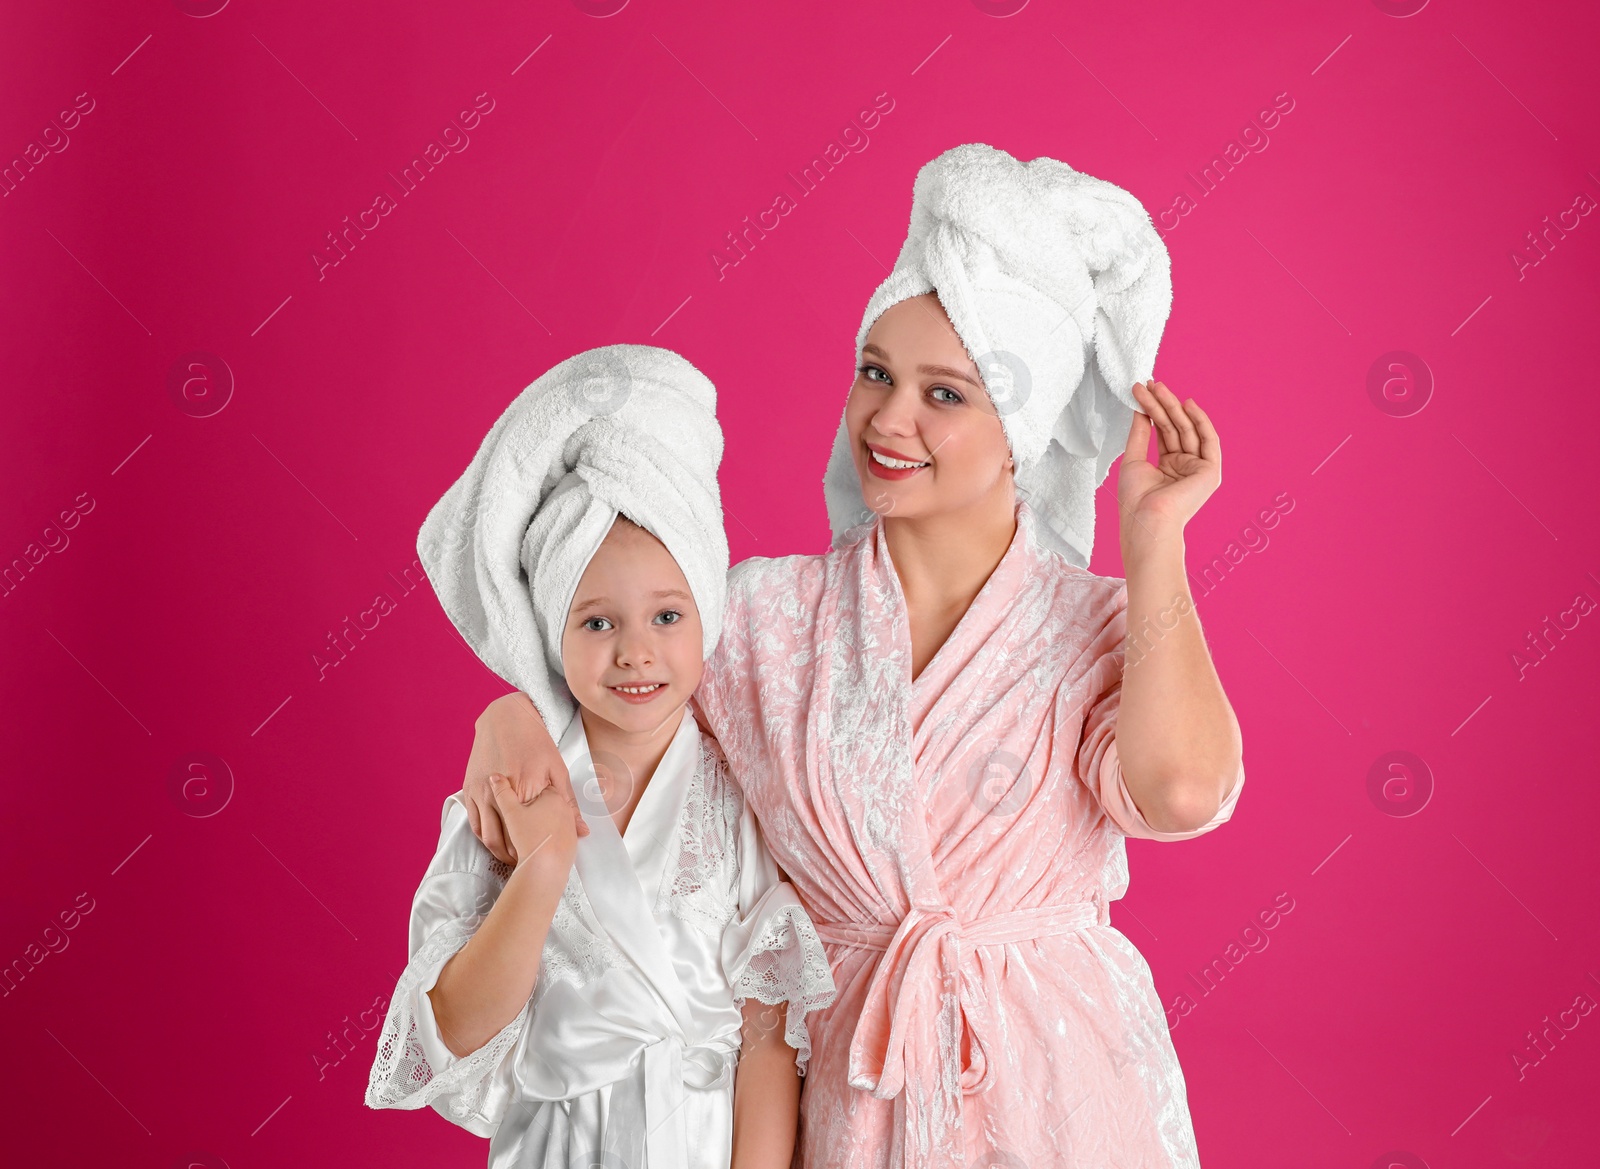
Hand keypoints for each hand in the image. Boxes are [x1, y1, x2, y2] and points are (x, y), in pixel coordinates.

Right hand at [463, 692, 588, 865]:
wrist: (505, 719)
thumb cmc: (536, 743)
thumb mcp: (557, 769)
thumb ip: (568, 804)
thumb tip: (583, 831)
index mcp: (523, 790)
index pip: (526, 834)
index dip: (533, 853)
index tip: (542, 863)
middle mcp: (498, 793)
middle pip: (503, 840)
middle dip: (514, 858)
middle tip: (526, 867)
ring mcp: (479, 792)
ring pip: (485, 835)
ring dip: (497, 851)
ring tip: (512, 857)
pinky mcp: (468, 790)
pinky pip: (473, 823)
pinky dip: (484, 837)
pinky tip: (497, 841)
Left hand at [1118, 379, 1221, 552]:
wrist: (1146, 520)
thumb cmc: (1136, 500)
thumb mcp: (1134, 460)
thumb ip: (1140, 434)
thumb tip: (1140, 409)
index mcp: (1169, 469)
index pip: (1163, 433)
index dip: (1153, 411)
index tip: (1141, 392)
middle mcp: (1185, 468)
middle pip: (1175, 428)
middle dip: (1162, 404)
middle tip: (1149, 383)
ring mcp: (1198, 469)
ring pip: (1187, 430)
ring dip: (1173, 407)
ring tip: (1157, 387)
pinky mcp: (1211, 471)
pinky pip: (1208, 440)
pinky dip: (1200, 420)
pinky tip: (1187, 403)